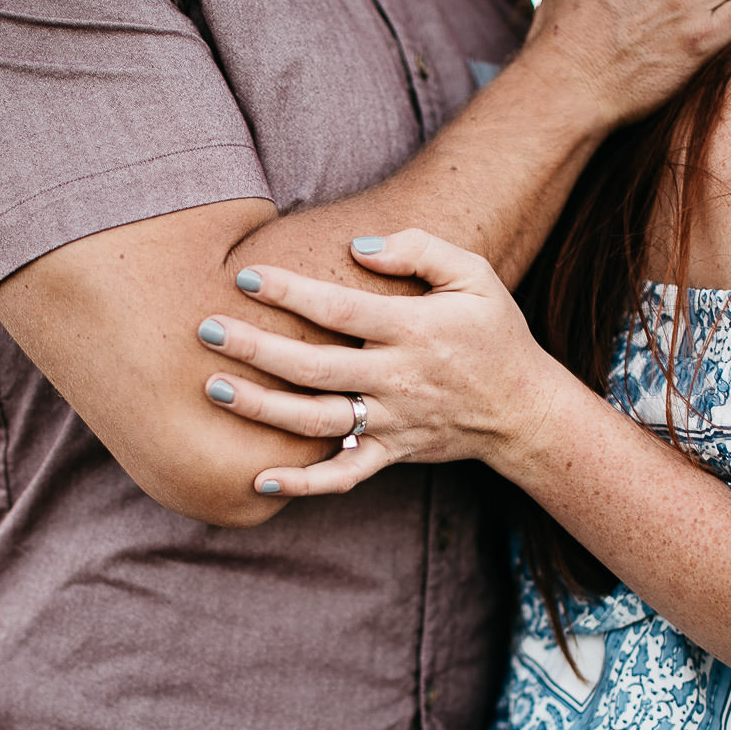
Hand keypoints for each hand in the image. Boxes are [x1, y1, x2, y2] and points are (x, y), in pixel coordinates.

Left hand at [195, 231, 572, 495]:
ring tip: (214, 389)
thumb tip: (358, 245)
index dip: (292, 293)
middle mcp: (397, 378)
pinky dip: (304, 484)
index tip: (247, 277)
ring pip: (318, 421)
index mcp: (414, 329)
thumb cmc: (493, 333)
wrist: (524, 409)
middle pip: (315, 367)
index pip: (341, 310)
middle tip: (206, 330)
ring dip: (263, 409)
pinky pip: (343, 476)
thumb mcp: (474, 275)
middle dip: (257, 349)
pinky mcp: (391, 454)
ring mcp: (391, 421)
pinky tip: (260, 480)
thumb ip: (420, 248)